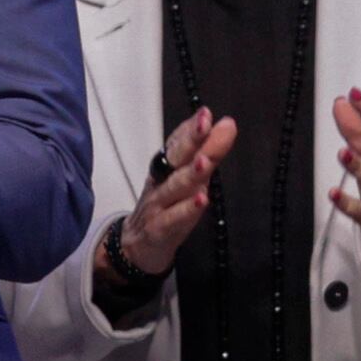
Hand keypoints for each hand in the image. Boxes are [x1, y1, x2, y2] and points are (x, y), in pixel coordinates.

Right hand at [122, 107, 237, 276]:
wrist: (136, 247)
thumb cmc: (164, 208)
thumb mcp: (181, 179)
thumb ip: (200, 154)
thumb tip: (224, 126)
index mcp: (166, 168)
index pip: (177, 144)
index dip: (190, 128)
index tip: (206, 113)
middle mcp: (161, 182)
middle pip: (176, 159)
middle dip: (191, 140)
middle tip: (206, 122)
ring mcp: (158, 206)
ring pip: (176, 187)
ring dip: (191, 172)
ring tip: (206, 160)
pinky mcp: (159, 230)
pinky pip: (174, 219)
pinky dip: (188, 209)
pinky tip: (202, 199)